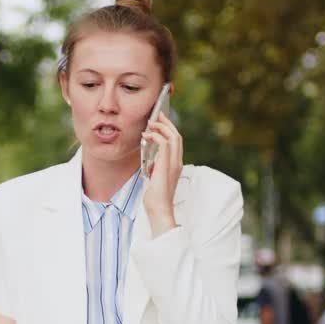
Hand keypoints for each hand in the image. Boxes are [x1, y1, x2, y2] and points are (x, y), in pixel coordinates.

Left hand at [141, 111, 182, 233]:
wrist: (159, 208)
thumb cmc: (155, 197)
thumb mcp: (155, 178)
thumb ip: (156, 168)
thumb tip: (152, 162)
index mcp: (176, 164)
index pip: (176, 142)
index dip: (169, 129)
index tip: (160, 122)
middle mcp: (178, 162)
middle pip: (177, 135)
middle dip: (166, 123)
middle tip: (157, 115)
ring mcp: (174, 163)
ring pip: (173, 136)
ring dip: (161, 127)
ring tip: (150, 124)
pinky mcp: (166, 165)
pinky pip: (164, 144)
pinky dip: (156, 136)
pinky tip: (146, 136)